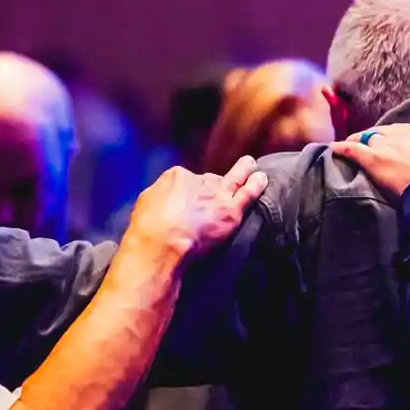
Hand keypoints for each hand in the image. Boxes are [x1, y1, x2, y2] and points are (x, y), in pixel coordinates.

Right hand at [123, 158, 269, 263]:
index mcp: (176, 177)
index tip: (188, 202)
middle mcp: (199, 180)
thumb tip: (165, 200)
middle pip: (211, 180)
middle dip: (214, 185)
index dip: (190, 192)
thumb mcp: (146, 204)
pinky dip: (257, 184)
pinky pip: (248, 193)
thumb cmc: (148, 229)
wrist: (163, 243)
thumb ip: (160, 196)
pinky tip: (263, 178)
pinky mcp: (231, 211)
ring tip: (252, 166)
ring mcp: (218, 194)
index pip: (188, 180)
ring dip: (244, 170)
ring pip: (235, 178)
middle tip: (219, 186)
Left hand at [331, 122, 409, 198]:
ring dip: (358, 141)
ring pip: (366, 138)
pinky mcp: (372, 161)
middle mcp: (401, 135)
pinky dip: (341, 148)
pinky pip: (352, 150)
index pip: (402, 130)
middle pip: (382, 132)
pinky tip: (333, 148)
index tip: (393, 144)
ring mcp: (385, 146)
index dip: (396, 137)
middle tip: (370, 145)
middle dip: (375, 137)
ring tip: (350, 145)